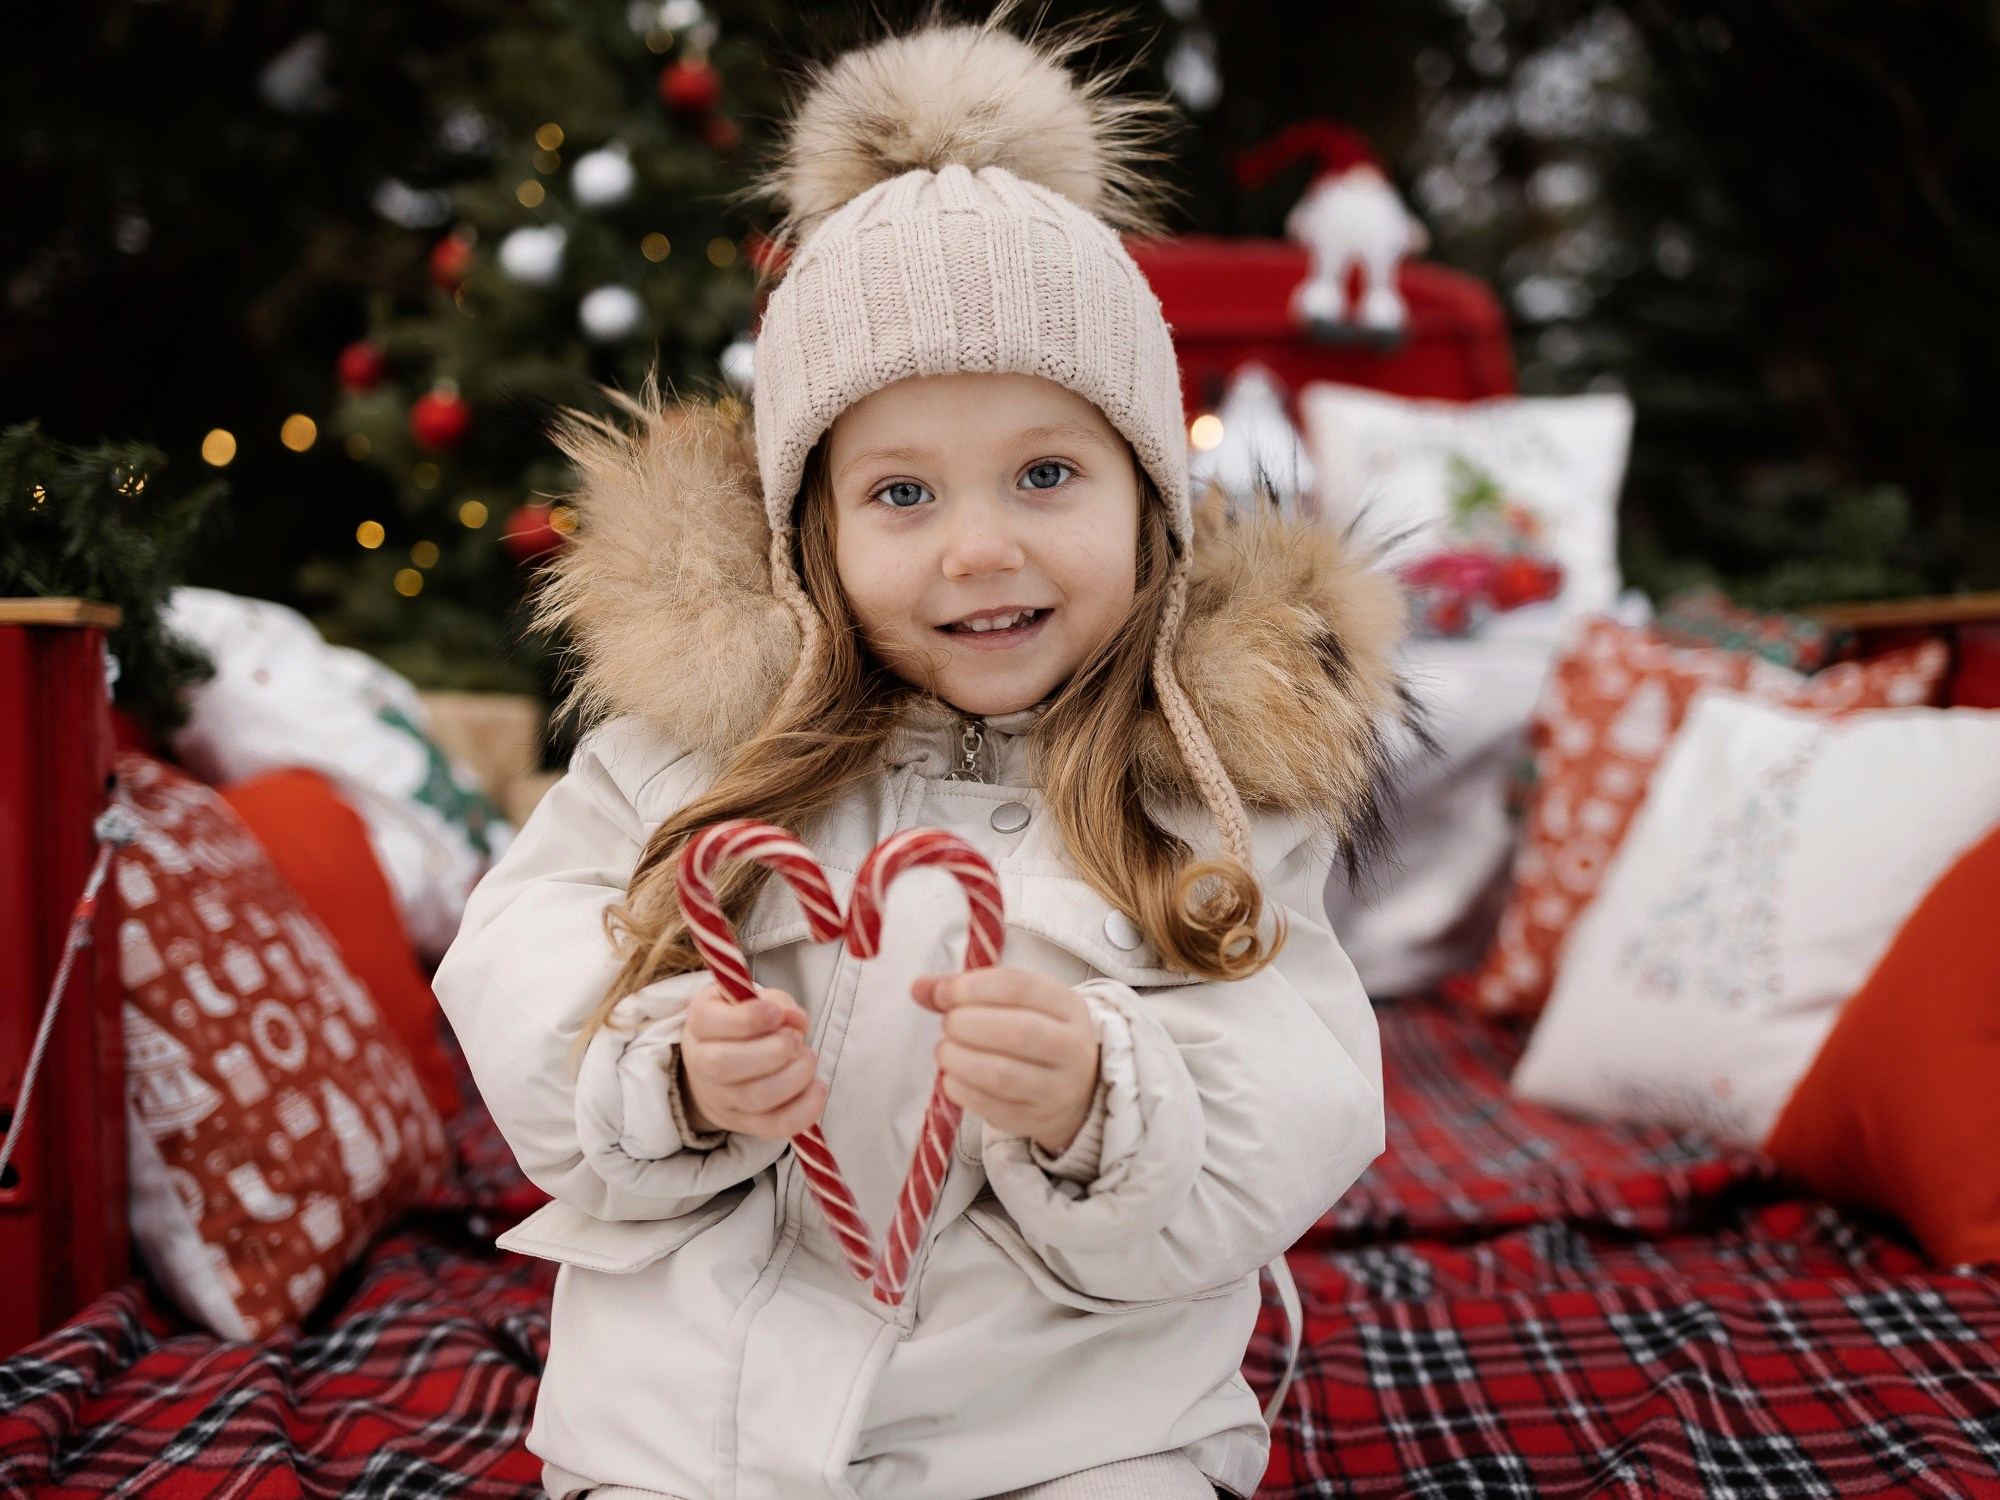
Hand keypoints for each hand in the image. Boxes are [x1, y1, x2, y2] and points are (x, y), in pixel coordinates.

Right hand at [678, 984, 825, 1139]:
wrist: (720, 1069)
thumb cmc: (743, 1025)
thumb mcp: (754, 1001)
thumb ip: (777, 1003)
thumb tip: (796, 1020)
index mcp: (700, 1023)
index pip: (708, 1022)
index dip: (748, 1018)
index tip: (776, 1013)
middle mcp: (702, 1063)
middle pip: (725, 1065)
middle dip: (773, 1051)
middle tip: (796, 1040)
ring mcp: (721, 1098)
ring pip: (754, 1098)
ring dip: (793, 1078)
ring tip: (808, 1060)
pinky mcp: (745, 1123)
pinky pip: (775, 1126)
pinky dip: (804, 1110)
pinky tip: (817, 1088)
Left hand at [913, 968, 1099, 1155]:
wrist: (1074, 1092)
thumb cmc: (1036, 1037)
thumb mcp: (1016, 1006)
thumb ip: (966, 992)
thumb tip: (920, 988)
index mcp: (1068, 1008)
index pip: (1021, 987)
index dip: (973, 987)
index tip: (943, 993)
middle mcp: (1071, 1048)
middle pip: (1017, 1031)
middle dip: (967, 1024)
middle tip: (948, 1024)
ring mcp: (1057, 1088)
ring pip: (1002, 1074)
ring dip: (959, 1059)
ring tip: (944, 1051)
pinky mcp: (1035, 1119)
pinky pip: (991, 1106)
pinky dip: (961, 1089)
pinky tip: (951, 1077)